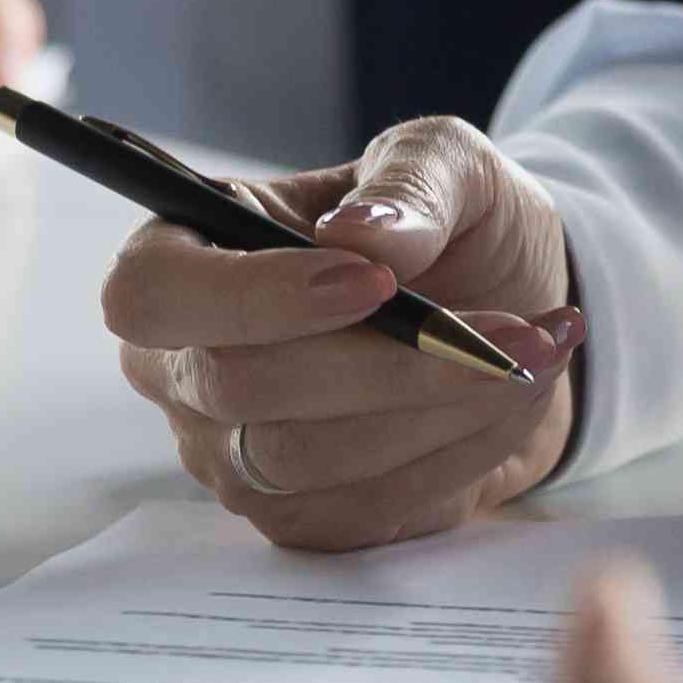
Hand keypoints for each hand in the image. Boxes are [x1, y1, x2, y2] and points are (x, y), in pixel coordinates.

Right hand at [107, 114, 591, 549]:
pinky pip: (363, 510)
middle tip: (509, 331)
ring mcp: (231, 454)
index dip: (253, 297)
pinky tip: (511, 398)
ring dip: (440, 409)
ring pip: (307, 461)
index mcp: (186, 252)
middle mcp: (184, 365)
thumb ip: (411, 183)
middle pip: (240, 387)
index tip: (377, 281)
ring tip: (531, 354)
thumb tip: (364, 236)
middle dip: (389, 363)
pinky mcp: (297, 518)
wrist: (509, 310)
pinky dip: (457, 454)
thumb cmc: (451, 222)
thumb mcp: (450, 164)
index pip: (152, 293)